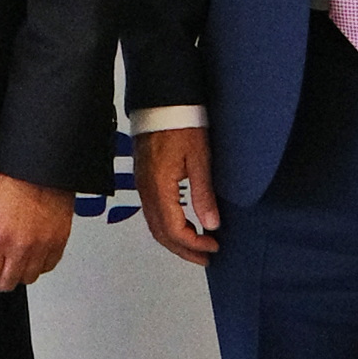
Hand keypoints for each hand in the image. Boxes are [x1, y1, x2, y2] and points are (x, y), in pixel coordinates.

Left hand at [0, 171, 72, 294]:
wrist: (38, 167)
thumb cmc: (8, 180)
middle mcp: (20, 247)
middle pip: (6, 283)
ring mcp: (42, 246)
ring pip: (28, 278)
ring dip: (17, 275)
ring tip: (12, 262)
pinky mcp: (59, 242)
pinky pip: (48, 267)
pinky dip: (38, 266)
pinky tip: (30, 255)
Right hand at [137, 126, 218, 264]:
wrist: (162, 101)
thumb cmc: (182, 123)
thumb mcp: (200, 158)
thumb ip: (204, 194)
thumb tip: (211, 225)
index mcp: (159, 187)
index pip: (174, 230)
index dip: (194, 244)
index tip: (214, 246)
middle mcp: (146, 190)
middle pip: (161, 233)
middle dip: (184, 250)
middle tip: (206, 257)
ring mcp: (142, 185)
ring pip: (155, 225)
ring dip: (176, 240)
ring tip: (198, 246)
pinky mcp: (144, 179)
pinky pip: (153, 212)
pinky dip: (168, 225)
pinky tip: (185, 224)